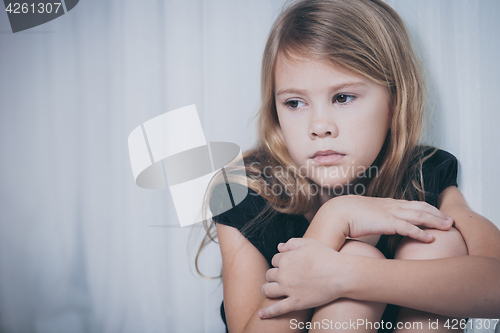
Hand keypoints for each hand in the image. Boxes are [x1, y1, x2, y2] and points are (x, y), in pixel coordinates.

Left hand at [259, 238, 347, 318]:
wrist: (341, 274)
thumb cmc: (327, 256)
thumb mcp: (309, 242)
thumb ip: (292, 243)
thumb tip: (279, 247)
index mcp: (286, 259)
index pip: (275, 259)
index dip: (280, 261)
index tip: (287, 264)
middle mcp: (284, 274)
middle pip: (270, 274)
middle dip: (273, 275)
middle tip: (281, 277)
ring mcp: (289, 290)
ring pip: (268, 290)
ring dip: (267, 289)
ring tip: (269, 290)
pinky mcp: (296, 303)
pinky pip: (277, 309)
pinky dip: (267, 312)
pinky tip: (261, 315)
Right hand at [324, 195, 453, 242]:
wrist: (337, 212)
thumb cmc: (346, 216)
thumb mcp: (364, 216)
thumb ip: (372, 220)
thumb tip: (374, 227)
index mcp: (386, 204)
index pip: (411, 204)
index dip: (426, 209)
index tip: (437, 214)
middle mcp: (391, 206)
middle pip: (420, 207)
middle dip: (437, 214)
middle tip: (450, 221)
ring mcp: (390, 213)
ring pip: (419, 216)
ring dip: (435, 221)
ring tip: (448, 227)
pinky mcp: (387, 222)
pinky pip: (408, 228)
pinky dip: (421, 233)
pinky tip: (430, 239)